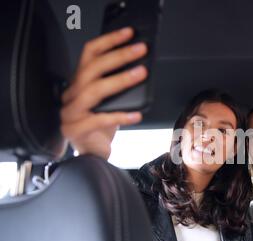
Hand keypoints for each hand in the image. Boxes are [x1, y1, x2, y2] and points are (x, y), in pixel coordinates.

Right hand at [60, 27, 147, 159]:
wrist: (92, 154)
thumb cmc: (101, 126)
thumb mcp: (109, 102)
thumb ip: (116, 85)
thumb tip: (141, 68)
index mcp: (79, 83)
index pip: (89, 54)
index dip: (108, 41)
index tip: (129, 34)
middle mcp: (71, 95)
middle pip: (91, 69)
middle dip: (118, 57)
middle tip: (140, 50)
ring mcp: (70, 113)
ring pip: (93, 91)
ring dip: (120, 80)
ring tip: (140, 74)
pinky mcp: (76, 130)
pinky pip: (98, 120)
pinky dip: (119, 116)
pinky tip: (137, 115)